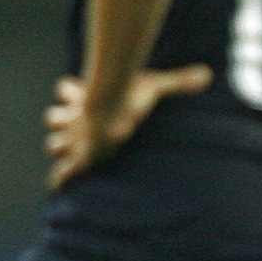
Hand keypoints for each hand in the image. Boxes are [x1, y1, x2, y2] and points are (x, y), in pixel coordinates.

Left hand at [45, 63, 210, 189]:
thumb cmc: (128, 96)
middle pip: (54, 118)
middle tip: (78, 124)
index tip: (80, 92)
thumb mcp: (156, 85)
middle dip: (62, 122)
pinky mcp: (77, 159)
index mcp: (86, 99)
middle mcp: (75, 119)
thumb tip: (207, 75)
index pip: (66, 89)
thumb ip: (179, 81)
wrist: (111, 110)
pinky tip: (60, 185)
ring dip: (61, 145)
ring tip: (74, 148)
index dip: (71, 91)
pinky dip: (61, 180)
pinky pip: (62, 173)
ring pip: (54, 143)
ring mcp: (74, 140)